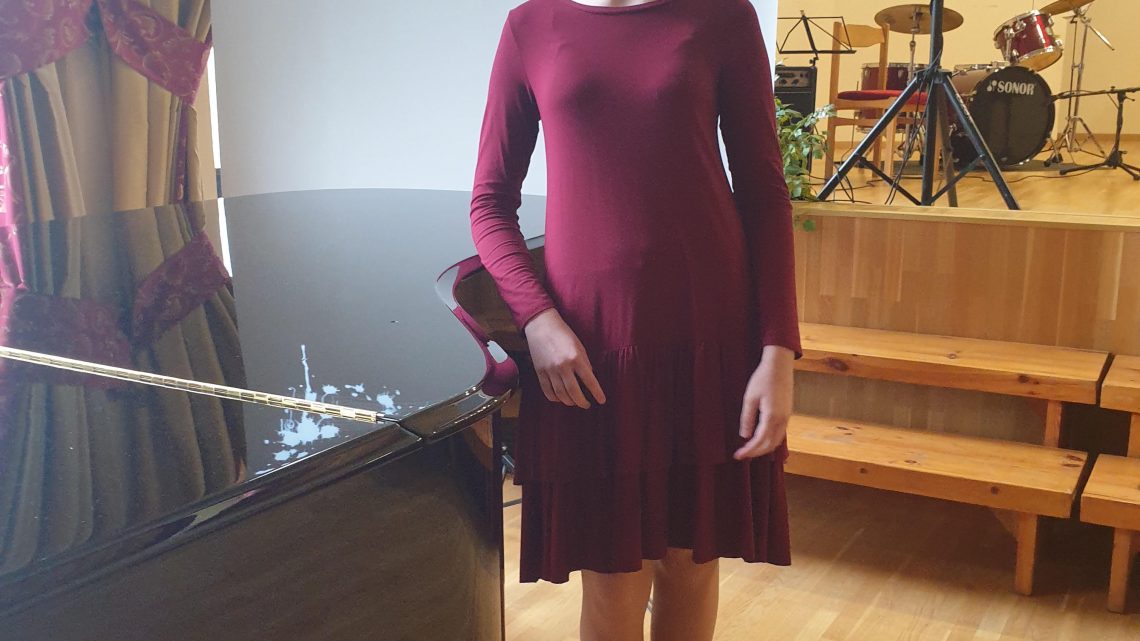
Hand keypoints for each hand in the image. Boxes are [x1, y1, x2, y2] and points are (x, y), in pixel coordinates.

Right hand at [523, 308, 606, 408]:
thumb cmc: (563, 334)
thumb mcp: (579, 346)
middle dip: (582, 402)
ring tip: (575, 402)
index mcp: (576, 358)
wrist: (541, 326)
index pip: (590, 381)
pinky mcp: (540, 372)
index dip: (597, 393)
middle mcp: (563, 366)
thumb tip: (590, 379)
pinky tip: (561, 398)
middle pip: (574, 392)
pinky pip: (548, 391)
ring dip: (569, 402)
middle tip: (587, 405)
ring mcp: (550, 370)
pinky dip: (555, 398)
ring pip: (561, 394)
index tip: (601, 401)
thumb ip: (585, 363)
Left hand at [735, 345, 793, 459]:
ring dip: (764, 448)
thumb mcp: (750, 398)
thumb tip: (745, 435)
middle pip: (770, 445)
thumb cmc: (763, 378)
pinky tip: (761, 439)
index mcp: (772, 416)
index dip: (749, 450)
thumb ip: (747, 418)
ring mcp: (787, 417)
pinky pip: (780, 433)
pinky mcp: (788, 413)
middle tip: (742, 455)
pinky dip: (770, 440)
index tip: (738, 455)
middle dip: (756, 452)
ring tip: (750, 450)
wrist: (780, 365)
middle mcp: (782, 420)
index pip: (760, 441)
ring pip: (777, 441)